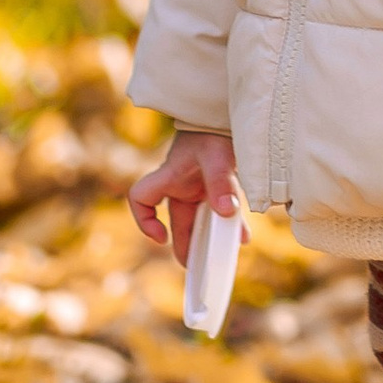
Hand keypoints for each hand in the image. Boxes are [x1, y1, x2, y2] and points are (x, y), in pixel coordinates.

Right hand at [131, 129, 238, 271]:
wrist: (227, 114)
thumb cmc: (214, 130)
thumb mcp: (217, 156)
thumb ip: (221, 183)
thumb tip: (226, 212)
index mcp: (169, 176)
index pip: (140, 198)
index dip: (144, 220)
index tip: (161, 236)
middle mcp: (180, 185)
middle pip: (176, 222)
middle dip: (185, 245)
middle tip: (196, 268)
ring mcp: (198, 186)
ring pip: (200, 219)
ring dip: (209, 238)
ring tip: (220, 258)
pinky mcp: (217, 186)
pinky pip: (218, 211)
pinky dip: (228, 224)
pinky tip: (242, 236)